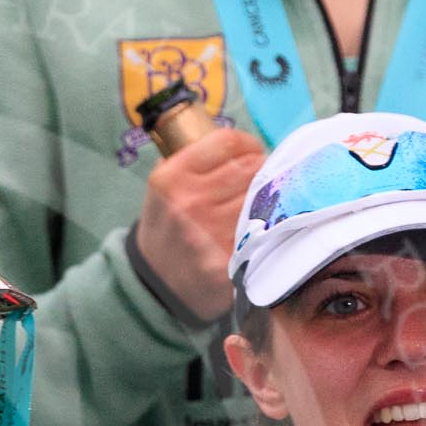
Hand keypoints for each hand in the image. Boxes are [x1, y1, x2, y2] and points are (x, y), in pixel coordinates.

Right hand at [134, 128, 267, 323]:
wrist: (157, 284)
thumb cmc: (167, 228)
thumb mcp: (164, 189)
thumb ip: (194, 161)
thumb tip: (239, 143)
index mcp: (171, 177)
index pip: (228, 141)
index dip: (248, 144)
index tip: (252, 152)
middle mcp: (190, 202)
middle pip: (251, 166)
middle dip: (262, 169)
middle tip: (260, 178)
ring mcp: (211, 232)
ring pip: (262, 196)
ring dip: (268, 196)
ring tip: (260, 202)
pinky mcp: (230, 257)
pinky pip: (264, 227)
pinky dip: (268, 223)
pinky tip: (260, 225)